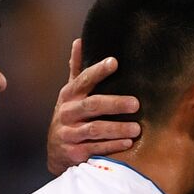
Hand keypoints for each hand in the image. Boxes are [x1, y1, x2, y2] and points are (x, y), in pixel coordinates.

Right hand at [46, 38, 140, 173]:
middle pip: (92, 105)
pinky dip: (112, 146)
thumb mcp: (70, 94)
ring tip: (137, 128)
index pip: (84, 79)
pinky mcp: (73, 153)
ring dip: (117, 129)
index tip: (114, 62)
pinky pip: (95, 148)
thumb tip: (79, 41)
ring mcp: (69, 134)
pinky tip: (128, 142)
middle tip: (136, 104)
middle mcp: (67, 113)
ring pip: (94, 129)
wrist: (56, 151)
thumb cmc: (70, 116)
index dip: (98, 70)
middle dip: (114, 104)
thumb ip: (77, 70)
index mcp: (69, 95)